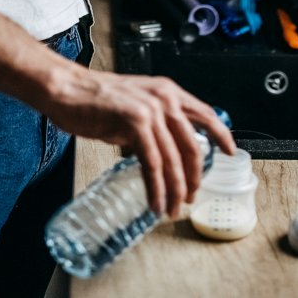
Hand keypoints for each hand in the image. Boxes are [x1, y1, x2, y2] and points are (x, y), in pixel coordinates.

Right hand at [43, 68, 235, 218]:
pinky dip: (156, 187)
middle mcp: (165, 98)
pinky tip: (155, 202)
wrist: (67, 89)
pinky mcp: (134, 122)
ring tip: (173, 208)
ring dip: (175, 189)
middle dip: (193, 178)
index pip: (206, 114)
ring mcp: (151, 109)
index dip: (221, 135)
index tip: (230, 154)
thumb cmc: (95, 99)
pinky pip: (152, 164)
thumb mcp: (136, 105)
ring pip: (173, 160)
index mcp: (168, 91)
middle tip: (190, 197)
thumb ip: (156, 122)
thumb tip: (166, 150)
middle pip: (192, 146)